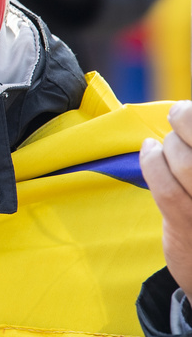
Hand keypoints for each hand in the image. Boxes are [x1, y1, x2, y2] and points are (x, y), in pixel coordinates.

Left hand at [140, 101, 191, 293]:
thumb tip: (183, 111)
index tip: (186, 111)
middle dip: (186, 120)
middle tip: (178, 115)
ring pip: (184, 160)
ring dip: (170, 145)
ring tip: (168, 145)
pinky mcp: (189, 225)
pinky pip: (165, 184)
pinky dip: (151, 160)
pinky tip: (149, 149)